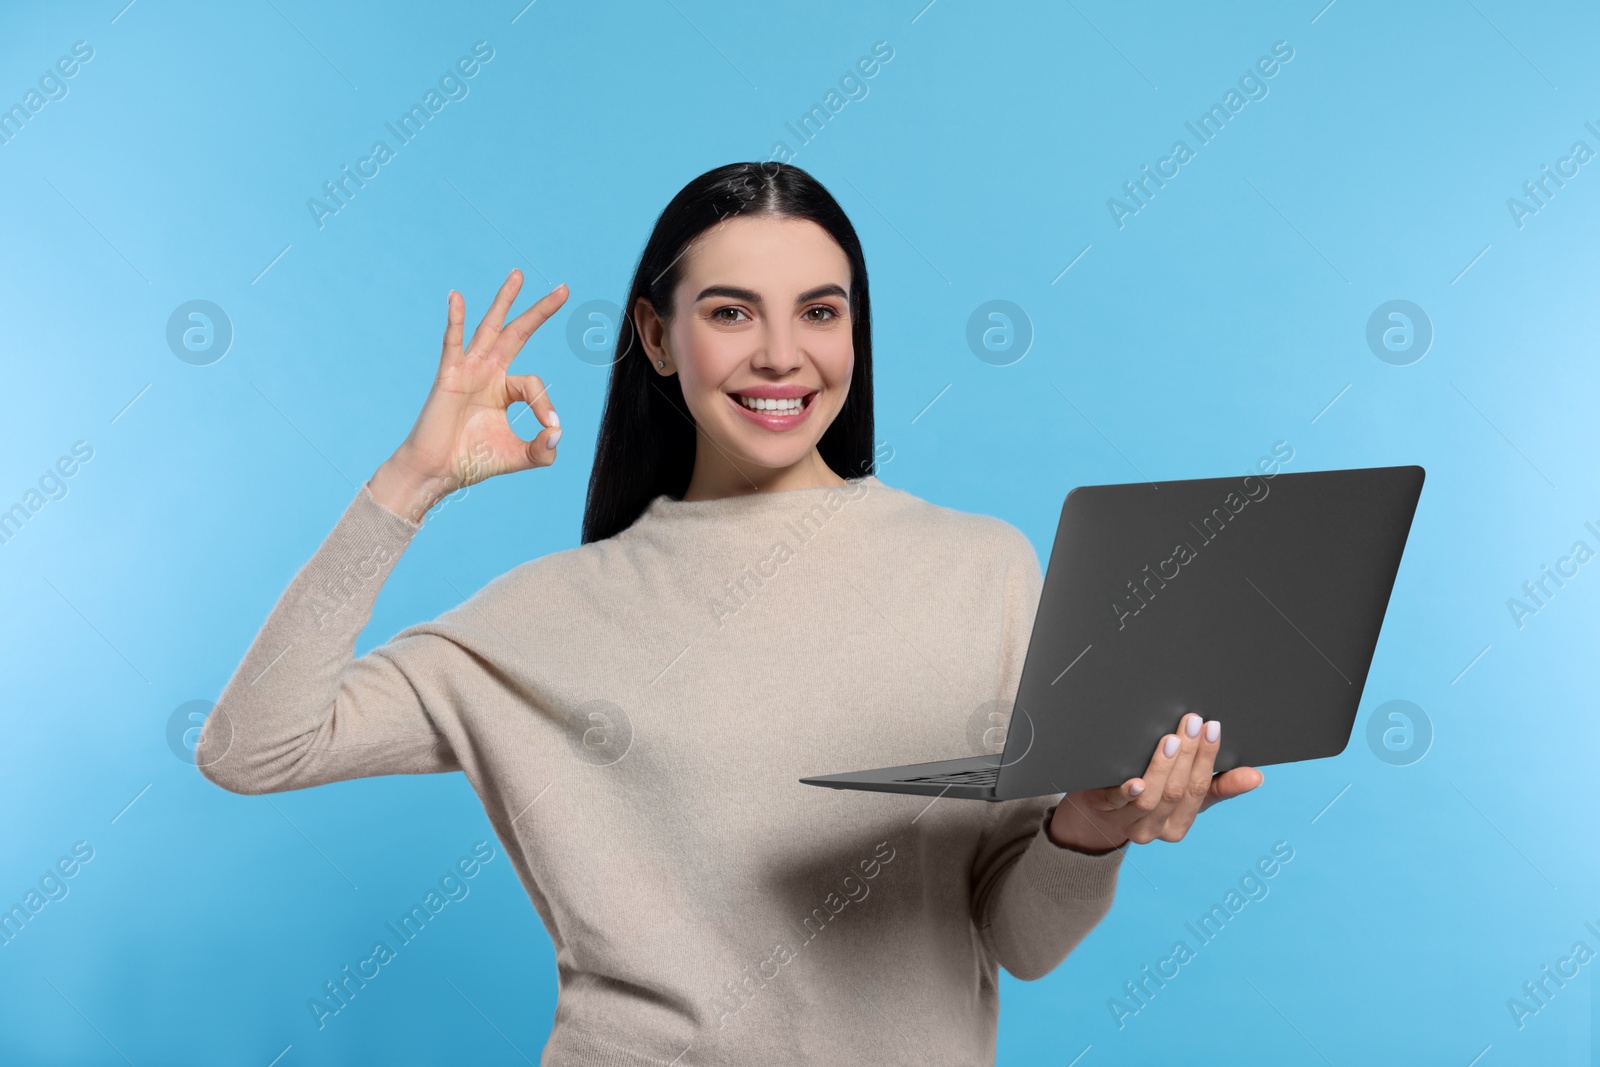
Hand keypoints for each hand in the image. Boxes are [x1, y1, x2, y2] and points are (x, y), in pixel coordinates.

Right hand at [369, 269, 568, 523]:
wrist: (439, 471)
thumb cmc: (473, 461)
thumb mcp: (518, 457)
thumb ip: (543, 451)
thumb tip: (558, 433)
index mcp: (505, 389)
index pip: (534, 384)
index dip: (545, 404)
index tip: (550, 427)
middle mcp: (489, 373)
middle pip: (518, 334)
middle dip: (540, 311)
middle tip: (563, 289)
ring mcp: (469, 370)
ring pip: (491, 328)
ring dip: (505, 300)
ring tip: (518, 276)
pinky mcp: (449, 375)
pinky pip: (453, 341)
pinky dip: (455, 319)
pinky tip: (457, 297)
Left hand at [1046, 713, 1263, 852]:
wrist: (1095, 812)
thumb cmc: (1148, 798)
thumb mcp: (1184, 795)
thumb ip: (1219, 785)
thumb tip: (1256, 776)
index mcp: (1177, 826)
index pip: (1199, 790)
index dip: (1207, 758)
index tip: (1213, 728)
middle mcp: (1153, 830)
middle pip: (1176, 792)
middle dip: (1188, 755)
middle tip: (1193, 722)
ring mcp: (1125, 822)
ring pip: (1150, 799)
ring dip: (1163, 767)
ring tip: (1171, 739)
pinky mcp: (1100, 808)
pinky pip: (1116, 802)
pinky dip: (1129, 791)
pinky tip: (1136, 779)